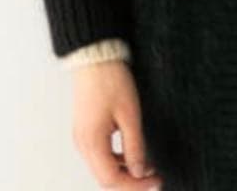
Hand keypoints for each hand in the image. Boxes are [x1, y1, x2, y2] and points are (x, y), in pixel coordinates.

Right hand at [71, 59, 162, 188]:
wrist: (94, 58)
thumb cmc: (110, 80)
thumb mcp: (129, 114)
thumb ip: (134, 146)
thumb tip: (139, 172)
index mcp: (91, 142)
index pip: (112, 179)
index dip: (135, 185)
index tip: (155, 182)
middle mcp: (82, 144)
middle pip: (105, 178)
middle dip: (130, 183)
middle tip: (153, 179)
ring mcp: (82, 138)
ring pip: (102, 168)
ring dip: (124, 173)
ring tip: (147, 167)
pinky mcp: (85, 130)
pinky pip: (100, 155)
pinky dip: (116, 160)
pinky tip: (132, 155)